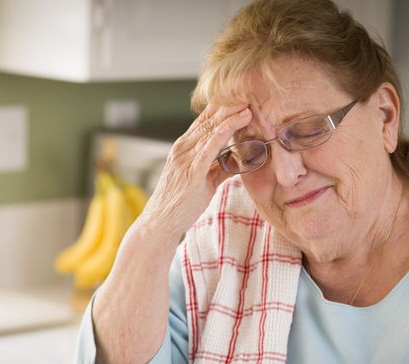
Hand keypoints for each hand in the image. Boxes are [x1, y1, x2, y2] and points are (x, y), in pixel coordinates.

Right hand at [139, 104, 252, 237]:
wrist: (160, 222)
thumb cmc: (181, 203)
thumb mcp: (204, 181)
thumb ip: (220, 168)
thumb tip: (239, 160)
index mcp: (185, 148)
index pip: (205, 121)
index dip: (223, 108)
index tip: (241, 98)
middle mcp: (183, 148)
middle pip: (209, 121)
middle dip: (229, 108)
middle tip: (248, 95)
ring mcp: (185, 159)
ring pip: (210, 132)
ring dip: (230, 119)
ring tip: (247, 108)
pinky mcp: (190, 173)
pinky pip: (207, 151)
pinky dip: (219, 137)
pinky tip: (230, 127)